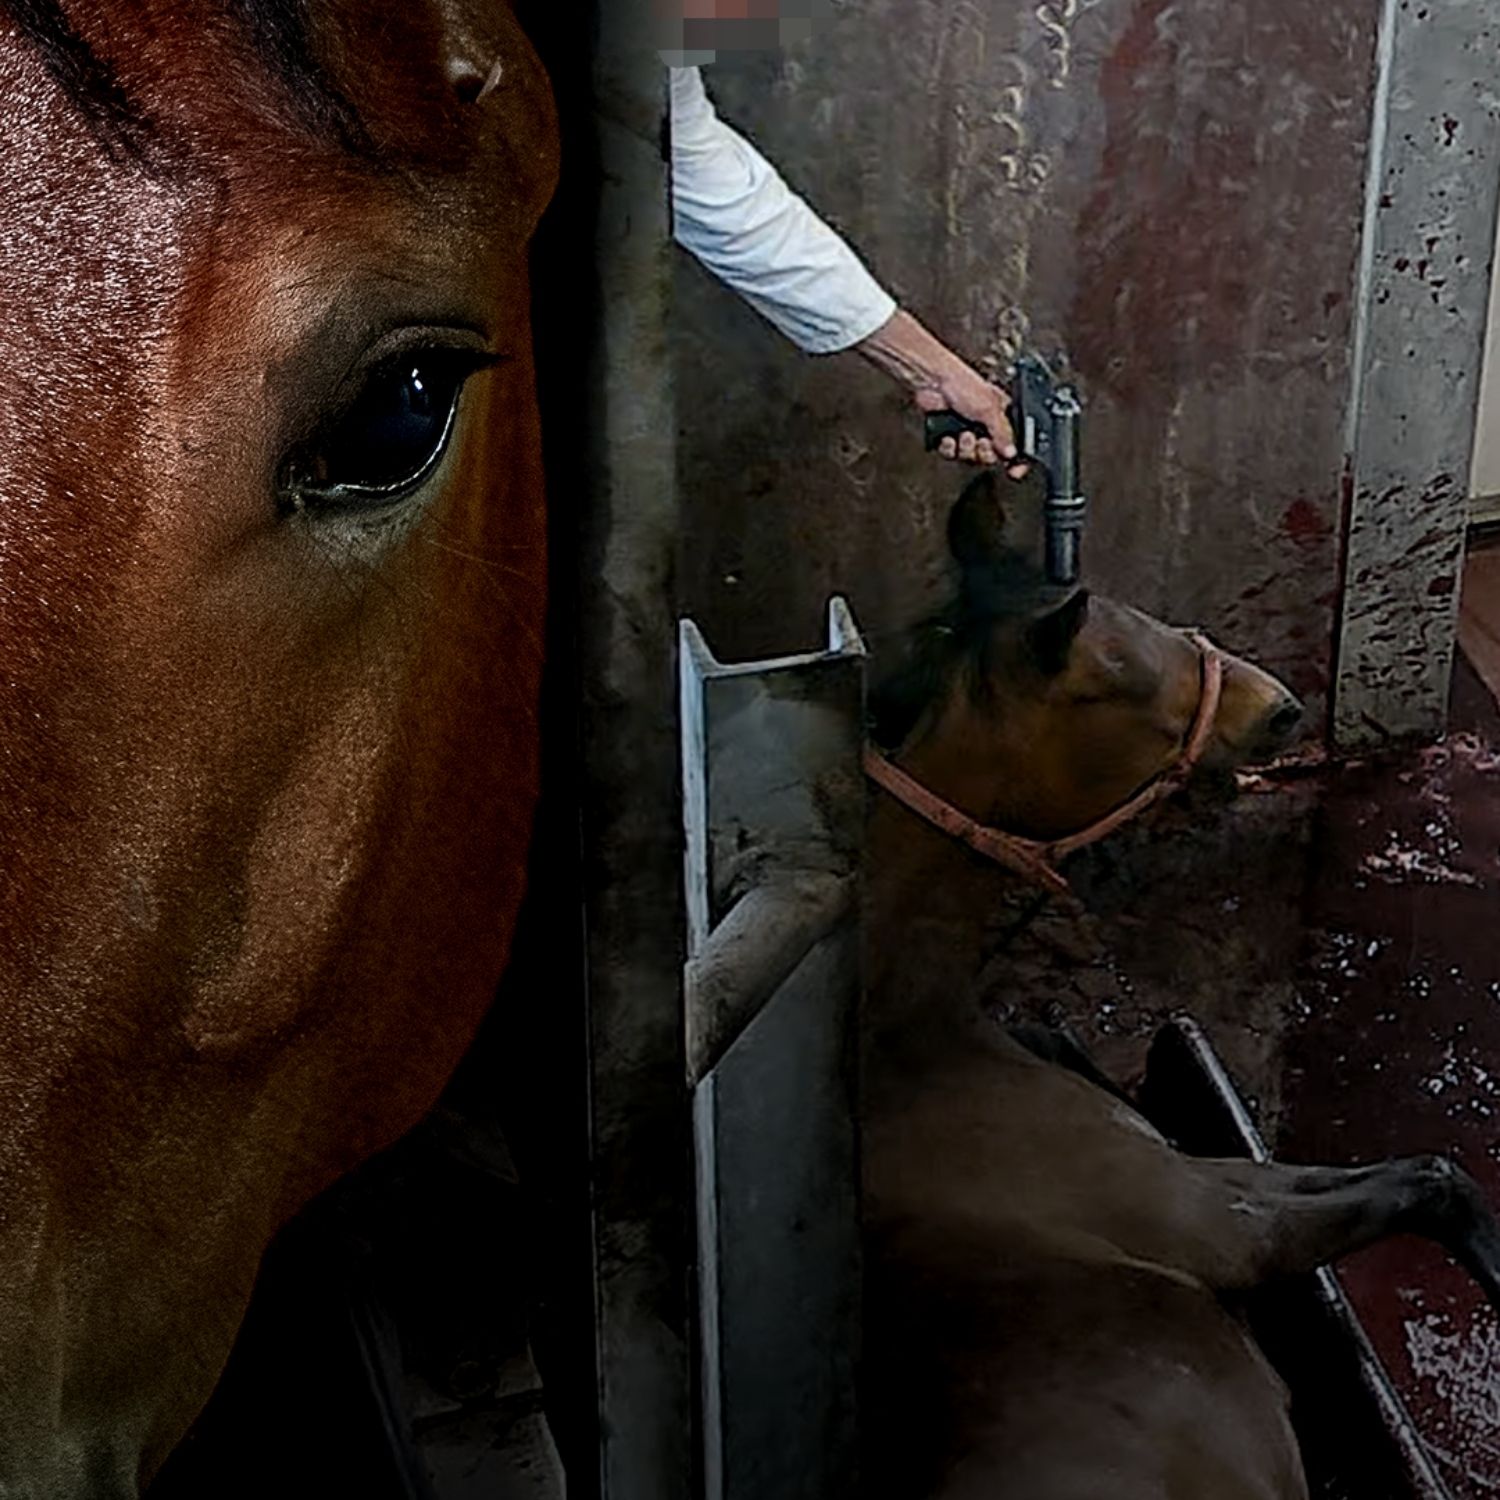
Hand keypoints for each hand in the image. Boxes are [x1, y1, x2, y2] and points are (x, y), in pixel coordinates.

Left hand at [854, 308, 1027, 475]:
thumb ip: (1002, 433)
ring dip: (966, 449)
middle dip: (985, 452)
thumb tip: (1011, 452)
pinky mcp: (949, 436)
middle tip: (982, 442)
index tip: (1014, 469)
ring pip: (970, 457)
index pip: (1014, 444)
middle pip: (991, 455)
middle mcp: (985, 425)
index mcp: (1002, 416)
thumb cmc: (962, 383)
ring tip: (964, 435)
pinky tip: (949, 436)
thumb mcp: (989, 408)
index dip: (1014, 458)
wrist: (932, 383)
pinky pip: (952, 454)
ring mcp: (967, 431)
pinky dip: (950, 448)